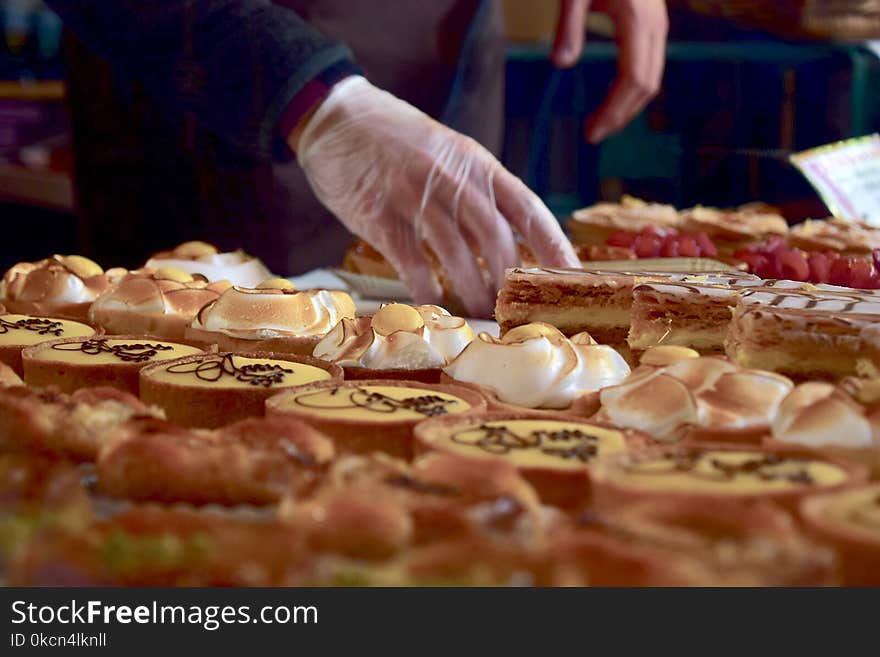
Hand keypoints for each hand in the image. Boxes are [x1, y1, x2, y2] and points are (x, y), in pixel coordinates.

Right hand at [293, 76, 578, 317]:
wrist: (336, 118)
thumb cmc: (396, 141)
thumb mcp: (447, 154)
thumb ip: (474, 193)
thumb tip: (503, 246)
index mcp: (476, 163)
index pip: (528, 208)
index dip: (553, 245)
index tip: (572, 276)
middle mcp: (451, 178)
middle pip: (495, 236)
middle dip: (509, 279)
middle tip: (514, 309)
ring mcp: (415, 195)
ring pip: (456, 252)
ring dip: (471, 289)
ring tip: (479, 314)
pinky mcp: (380, 214)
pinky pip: (411, 261)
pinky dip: (426, 288)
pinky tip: (434, 303)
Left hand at [552, 0, 667, 142]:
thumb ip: (569, 27)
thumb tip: (561, 66)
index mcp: (638, 22)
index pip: (633, 82)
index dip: (614, 112)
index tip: (592, 132)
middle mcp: (655, 27)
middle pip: (646, 86)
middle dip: (621, 115)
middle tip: (592, 135)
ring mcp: (657, 25)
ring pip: (651, 77)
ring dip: (627, 105)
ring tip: (600, 122)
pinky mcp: (652, 23)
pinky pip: (647, 64)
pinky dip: (631, 87)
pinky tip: (609, 96)